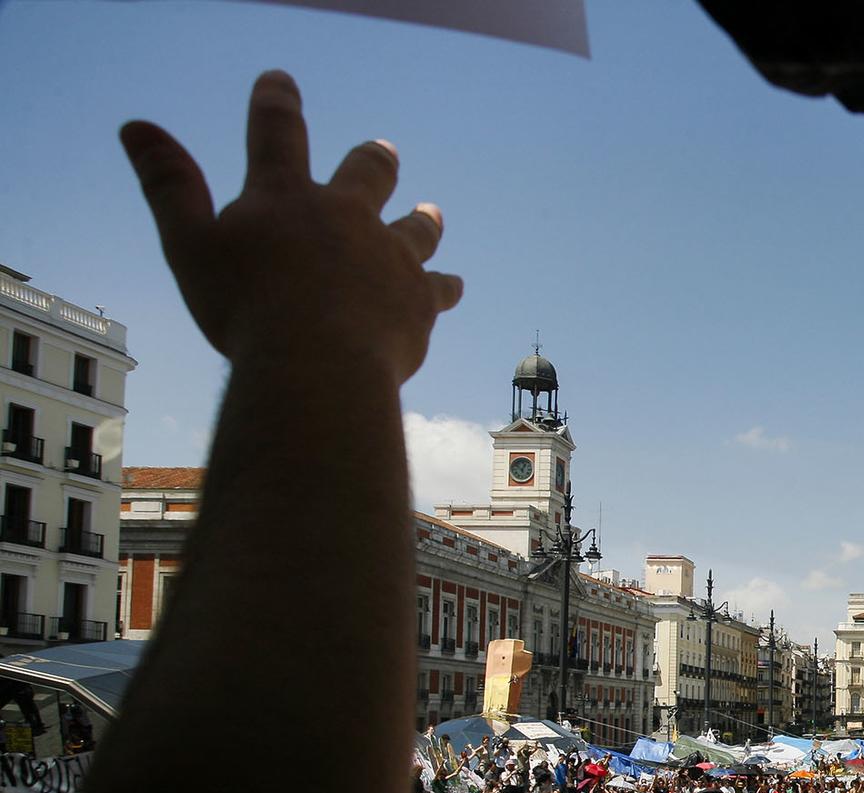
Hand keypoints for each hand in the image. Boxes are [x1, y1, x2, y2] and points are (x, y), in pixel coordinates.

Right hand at [119, 71, 459, 381]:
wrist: (319, 365)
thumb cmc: (245, 309)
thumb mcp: (189, 244)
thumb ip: (168, 184)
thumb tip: (135, 127)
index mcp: (286, 197)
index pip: (277, 133)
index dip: (276, 103)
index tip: (280, 81)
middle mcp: (346, 216)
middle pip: (367, 174)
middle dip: (374, 162)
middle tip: (383, 152)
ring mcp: (390, 256)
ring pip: (415, 229)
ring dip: (421, 219)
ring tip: (430, 211)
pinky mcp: (420, 300)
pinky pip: (440, 288)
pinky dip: (445, 286)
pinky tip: (452, 286)